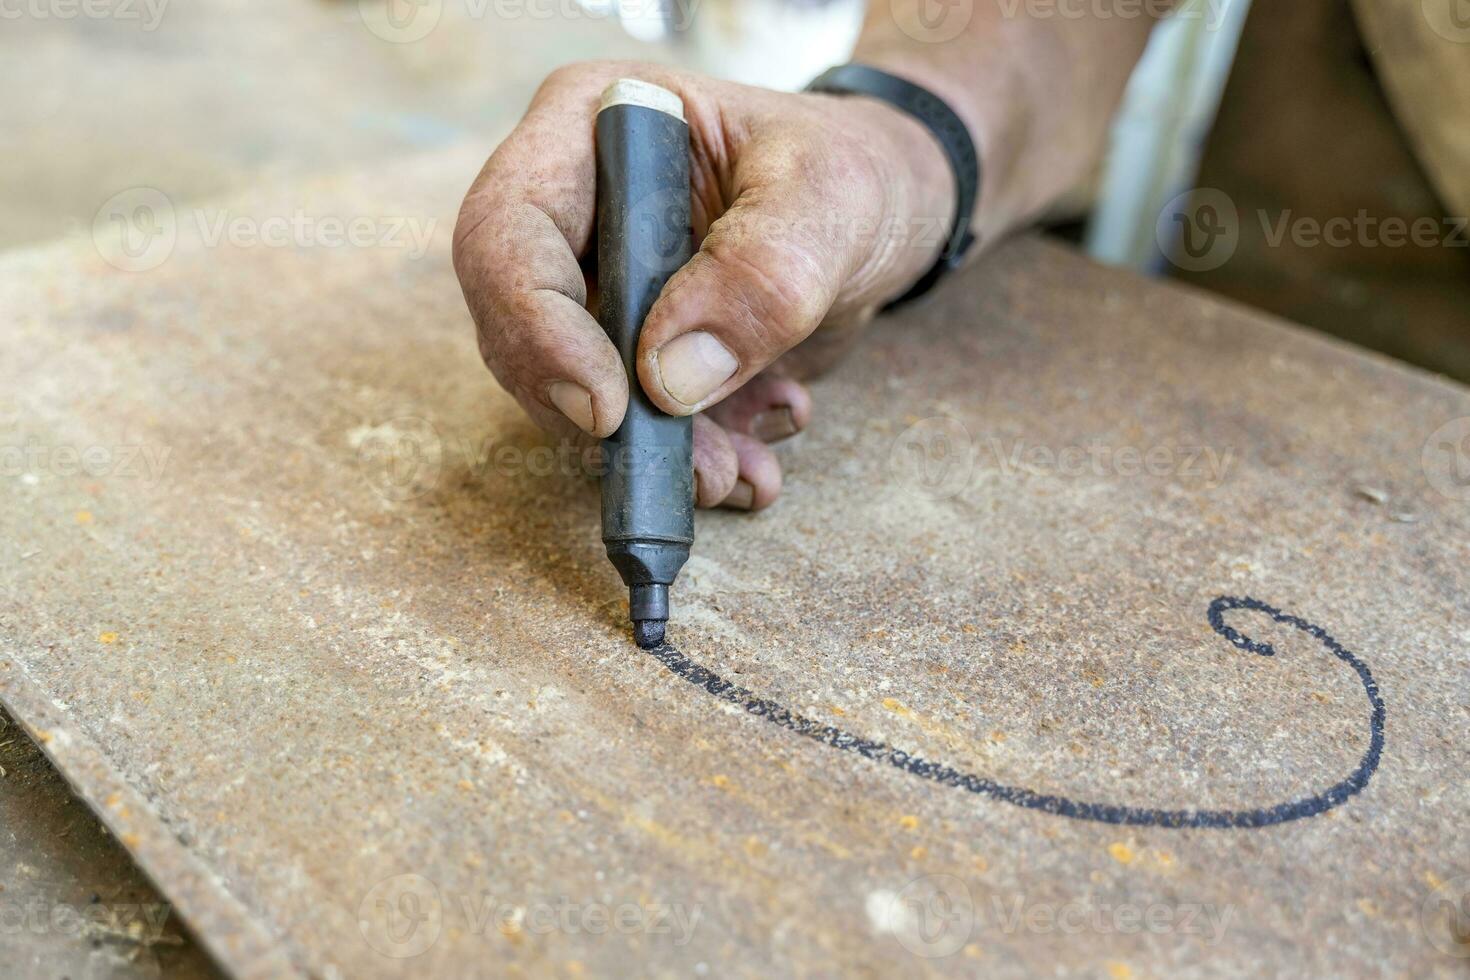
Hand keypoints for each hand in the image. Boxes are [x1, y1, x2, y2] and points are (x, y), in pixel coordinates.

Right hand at [453, 60, 954, 508]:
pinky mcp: (632, 355)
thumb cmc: (853, 172)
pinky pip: (631, 430)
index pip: (507, 234)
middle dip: (605, 419)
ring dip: (656, 457)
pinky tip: (757, 459)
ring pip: (573, 399)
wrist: (886, 212)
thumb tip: (666, 378)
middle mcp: (573, 211)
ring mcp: (597, 288)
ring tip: (741, 471)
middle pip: (521, 331)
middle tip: (699, 464)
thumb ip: (758, 276)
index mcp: (590, 128)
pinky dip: (692, 464)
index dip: (537, 327)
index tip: (608, 406)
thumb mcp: (827, 202)